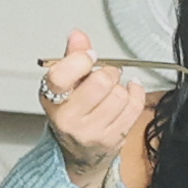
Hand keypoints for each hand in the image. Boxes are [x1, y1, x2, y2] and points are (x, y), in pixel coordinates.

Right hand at [39, 27, 146, 170]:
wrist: (78, 152)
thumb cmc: (72, 111)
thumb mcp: (66, 84)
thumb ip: (72, 56)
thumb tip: (77, 35)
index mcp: (51, 99)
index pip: (61, 76)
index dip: (79, 60)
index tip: (90, 57)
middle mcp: (68, 119)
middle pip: (99, 83)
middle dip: (108, 72)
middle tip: (106, 74)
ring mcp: (90, 132)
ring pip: (119, 95)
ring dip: (120, 87)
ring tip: (113, 89)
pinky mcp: (112, 140)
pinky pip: (134, 108)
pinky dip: (136, 94)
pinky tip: (129, 91)